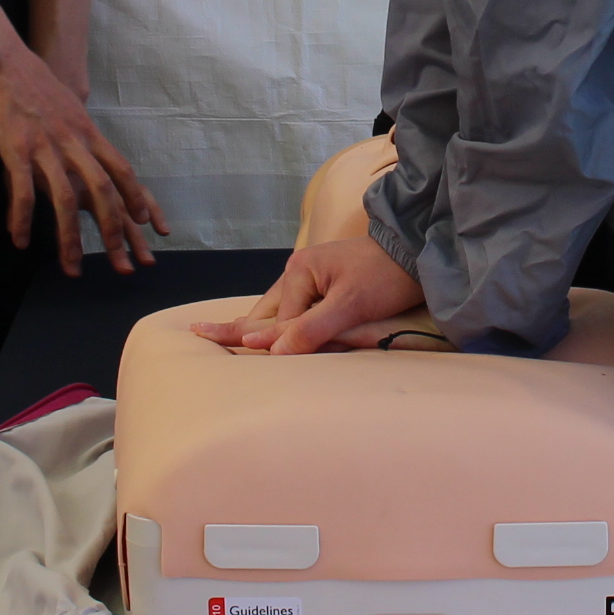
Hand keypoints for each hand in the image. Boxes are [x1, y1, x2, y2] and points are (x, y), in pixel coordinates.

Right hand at [0, 45, 166, 275]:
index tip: (147, 224)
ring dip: (69, 238)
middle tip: (119, 261)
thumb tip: (84, 149)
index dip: (136, 198)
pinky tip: (19, 240)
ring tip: (73, 266)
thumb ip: (77, 131)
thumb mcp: (67, 106)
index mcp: (87, 131)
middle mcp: (73, 141)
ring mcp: (45, 146)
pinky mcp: (16, 148)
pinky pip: (23, 192)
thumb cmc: (32, 81)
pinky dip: (22, 219)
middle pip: (102, 192)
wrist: (2, 58)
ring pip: (65, 200)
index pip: (122, 169)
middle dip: (113, 231)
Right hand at [192, 234, 424, 354]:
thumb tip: (270, 350)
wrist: (417, 251)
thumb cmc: (386, 276)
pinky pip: (294, 308)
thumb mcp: (351, 304)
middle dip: (243, 328)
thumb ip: (312, 329)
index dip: (282, 345)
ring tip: (219, 331)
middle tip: (197, 331)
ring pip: (277, 309)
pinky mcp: (323, 283)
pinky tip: (266, 327)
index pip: (280, 322)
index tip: (264, 363)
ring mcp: (309, 277)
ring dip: (261, 325)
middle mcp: (297, 272)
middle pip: (266, 312)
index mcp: (299, 272)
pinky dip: (280, 319)